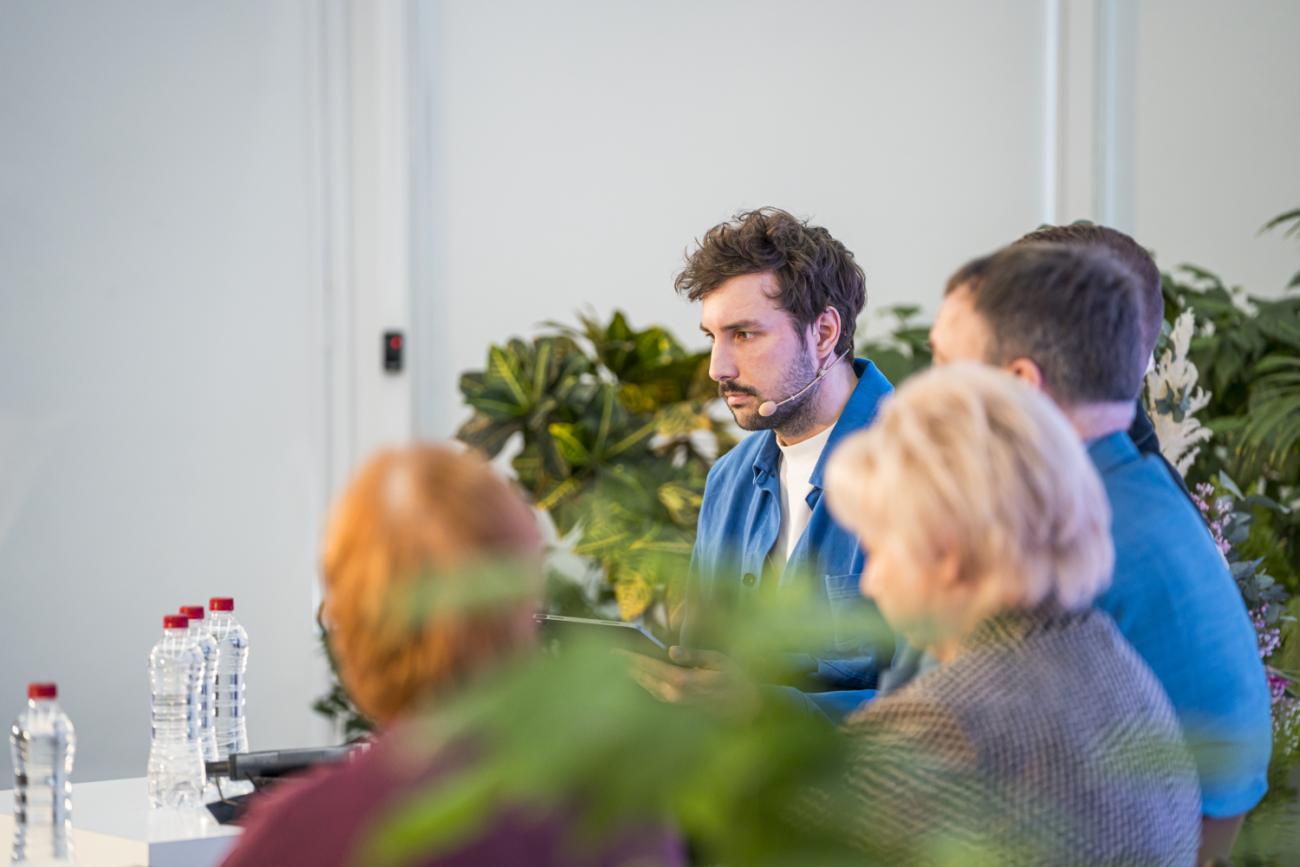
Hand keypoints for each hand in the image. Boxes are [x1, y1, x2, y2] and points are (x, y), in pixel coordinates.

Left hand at [623, 646, 760, 722]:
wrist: (743, 705)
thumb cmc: (733, 678)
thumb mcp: (717, 660)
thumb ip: (692, 656)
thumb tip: (671, 650)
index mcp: (682, 681)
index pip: (650, 666)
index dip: (631, 658)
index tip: (615, 651)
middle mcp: (674, 693)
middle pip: (643, 678)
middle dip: (627, 666)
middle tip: (611, 655)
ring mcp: (675, 701)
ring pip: (646, 687)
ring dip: (633, 675)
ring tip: (619, 663)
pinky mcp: (677, 703)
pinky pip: (654, 692)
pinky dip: (643, 683)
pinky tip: (638, 676)